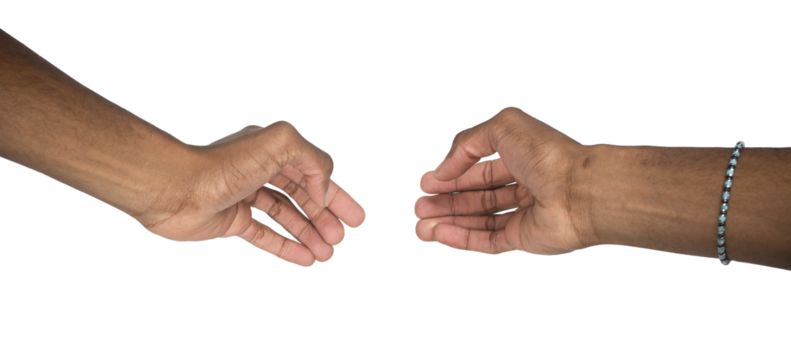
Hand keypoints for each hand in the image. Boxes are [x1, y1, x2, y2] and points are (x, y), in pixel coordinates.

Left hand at [138, 121, 366, 266]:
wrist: (175, 188)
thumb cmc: (224, 164)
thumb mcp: (281, 144)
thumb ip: (313, 160)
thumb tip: (323, 189)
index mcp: (273, 149)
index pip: (313, 173)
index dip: (336, 196)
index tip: (355, 218)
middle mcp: (260, 170)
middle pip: (302, 196)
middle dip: (325, 218)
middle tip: (341, 238)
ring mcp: (245, 196)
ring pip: (285, 217)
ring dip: (309, 235)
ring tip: (328, 254)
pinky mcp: (230, 221)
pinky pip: (264, 235)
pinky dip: (285, 247)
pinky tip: (305, 259)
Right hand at [414, 107, 590, 255]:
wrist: (581, 191)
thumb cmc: (547, 154)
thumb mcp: (501, 129)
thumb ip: (466, 145)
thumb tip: (443, 170)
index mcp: (521, 156)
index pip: (478, 168)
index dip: (451, 175)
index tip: (424, 184)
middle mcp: (523, 185)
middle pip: (475, 197)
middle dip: (445, 202)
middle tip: (418, 207)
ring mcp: (523, 214)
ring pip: (478, 221)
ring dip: (447, 222)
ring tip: (419, 226)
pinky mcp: (524, 239)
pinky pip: (487, 240)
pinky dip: (460, 238)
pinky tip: (438, 234)